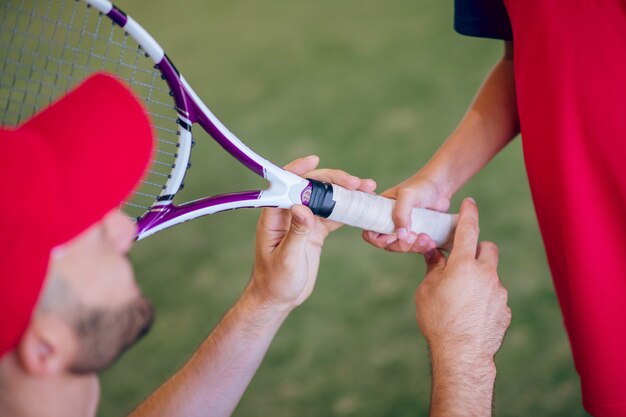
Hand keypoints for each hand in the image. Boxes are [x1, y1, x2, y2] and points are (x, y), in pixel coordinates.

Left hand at [249, 155, 375, 310]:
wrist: (279, 298)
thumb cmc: (276, 281)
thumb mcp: (287, 258)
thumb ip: (296, 232)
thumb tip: (303, 207)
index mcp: (275, 217)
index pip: (287, 185)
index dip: (299, 169)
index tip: (315, 159)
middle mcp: (289, 214)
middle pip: (312, 188)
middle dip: (333, 180)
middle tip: (356, 182)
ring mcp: (303, 221)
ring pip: (325, 199)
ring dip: (345, 192)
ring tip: (367, 188)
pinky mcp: (314, 232)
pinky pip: (332, 215)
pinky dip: (348, 209)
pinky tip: (363, 205)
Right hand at [362, 175, 450, 252]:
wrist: (441, 186)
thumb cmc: (421, 186)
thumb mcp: (408, 195)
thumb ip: (401, 213)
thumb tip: (400, 235)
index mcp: (379, 212)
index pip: (370, 233)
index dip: (379, 240)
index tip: (393, 237)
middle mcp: (388, 222)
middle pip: (388, 244)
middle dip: (402, 245)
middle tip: (415, 236)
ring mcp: (402, 229)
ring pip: (402, 247)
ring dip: (414, 247)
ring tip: (427, 239)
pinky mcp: (415, 234)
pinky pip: (414, 248)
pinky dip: (422, 248)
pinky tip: (431, 243)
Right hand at [415, 198, 510, 360]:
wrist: (462, 354)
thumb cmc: (438, 320)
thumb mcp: (427, 290)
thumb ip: (433, 267)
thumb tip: (432, 252)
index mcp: (463, 265)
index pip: (467, 230)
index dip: (468, 213)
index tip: (470, 202)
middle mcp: (485, 274)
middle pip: (488, 249)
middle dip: (478, 249)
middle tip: (463, 261)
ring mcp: (498, 293)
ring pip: (491, 275)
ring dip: (479, 279)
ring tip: (462, 299)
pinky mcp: (505, 310)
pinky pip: (495, 297)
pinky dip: (485, 299)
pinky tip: (471, 315)